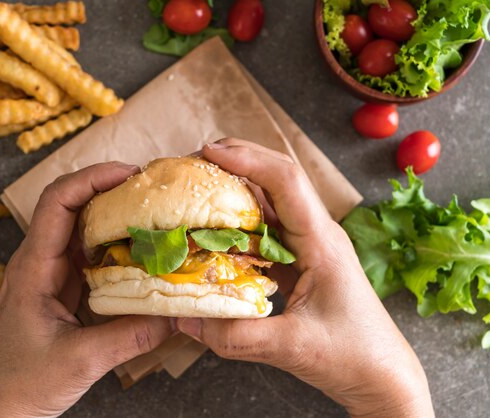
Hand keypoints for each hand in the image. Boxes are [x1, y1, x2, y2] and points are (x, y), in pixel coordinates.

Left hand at [0, 162, 173, 416]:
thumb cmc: (18, 385)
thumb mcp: (80, 361)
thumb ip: (130, 337)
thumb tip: (177, 315)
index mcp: (33, 268)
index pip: (57, 202)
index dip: (91, 179)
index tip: (128, 173)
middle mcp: (39, 263)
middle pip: (71, 207)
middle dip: (109, 190)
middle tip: (151, 189)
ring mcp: (49, 276)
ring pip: (82, 231)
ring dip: (113, 217)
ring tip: (151, 213)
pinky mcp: (60, 292)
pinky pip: (89, 258)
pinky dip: (114, 248)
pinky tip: (140, 253)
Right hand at [177, 139, 433, 416]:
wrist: (381, 375)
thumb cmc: (353, 356)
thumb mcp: (292, 347)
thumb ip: (236, 336)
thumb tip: (185, 318)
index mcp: (321, 242)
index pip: (286, 181)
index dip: (247, 159)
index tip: (209, 151)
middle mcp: (314, 234)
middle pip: (276, 179)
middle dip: (236, 161)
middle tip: (194, 160)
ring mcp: (307, 246)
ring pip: (269, 201)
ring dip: (235, 187)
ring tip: (197, 184)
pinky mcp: (298, 262)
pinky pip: (264, 230)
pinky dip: (235, 220)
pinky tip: (211, 228)